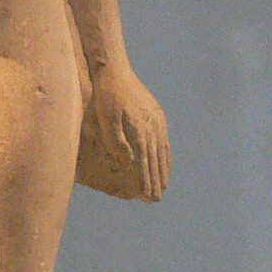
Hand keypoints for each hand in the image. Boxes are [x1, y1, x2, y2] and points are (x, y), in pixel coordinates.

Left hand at [91, 61, 170, 201]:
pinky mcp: (158, 115)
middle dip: (156, 181)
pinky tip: (165, 161)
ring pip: (163, 152)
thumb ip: (116, 140)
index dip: (146, 181)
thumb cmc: (106, 97)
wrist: (116, 71)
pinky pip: (164, 140)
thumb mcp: (106, 119)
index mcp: (140, 131)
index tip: (147, 197)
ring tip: (163, 186)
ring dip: (163, 170)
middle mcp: (153, 128)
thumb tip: (129, 161)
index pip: (145, 163)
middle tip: (156, 199)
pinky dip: (165, 155)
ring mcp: (158, 121)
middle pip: (156, 160)